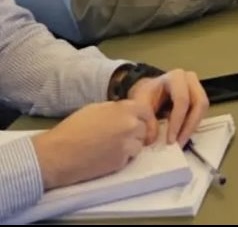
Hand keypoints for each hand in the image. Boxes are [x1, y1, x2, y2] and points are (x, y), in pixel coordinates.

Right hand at [32, 101, 150, 189]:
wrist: (56, 154)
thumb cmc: (72, 129)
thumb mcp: (97, 109)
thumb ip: (116, 110)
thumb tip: (126, 114)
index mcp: (125, 108)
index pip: (147, 112)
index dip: (145, 119)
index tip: (142, 125)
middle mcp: (130, 125)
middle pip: (144, 130)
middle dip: (136, 134)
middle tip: (121, 139)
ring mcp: (127, 144)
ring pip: (138, 146)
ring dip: (130, 147)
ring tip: (110, 149)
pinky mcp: (120, 162)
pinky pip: (128, 159)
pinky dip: (121, 159)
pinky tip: (105, 158)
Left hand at [127, 69, 207, 144]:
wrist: (149, 90)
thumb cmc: (146, 95)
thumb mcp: (140, 104)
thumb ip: (146, 119)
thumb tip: (154, 138)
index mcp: (176, 77)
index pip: (182, 99)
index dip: (178, 121)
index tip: (170, 140)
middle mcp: (190, 79)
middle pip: (199, 102)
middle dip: (189, 125)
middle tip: (179, 143)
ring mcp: (197, 86)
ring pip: (203, 108)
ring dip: (192, 127)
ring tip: (180, 142)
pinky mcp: (199, 96)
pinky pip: (201, 112)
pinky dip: (192, 126)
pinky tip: (181, 135)